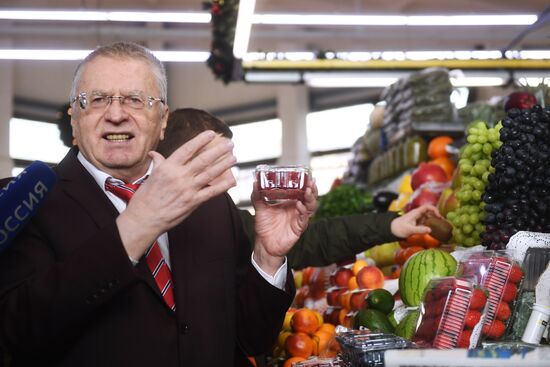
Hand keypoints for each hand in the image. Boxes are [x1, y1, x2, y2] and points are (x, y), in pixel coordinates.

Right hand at [117, 131, 236, 258]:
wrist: (145, 218)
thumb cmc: (146, 198)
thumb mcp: (151, 176)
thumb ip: (158, 163)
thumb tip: (155, 153)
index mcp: (168, 167)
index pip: (187, 149)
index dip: (201, 140)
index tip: (211, 133)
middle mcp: (179, 176)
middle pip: (203, 159)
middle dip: (218, 150)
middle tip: (230, 144)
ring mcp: (187, 189)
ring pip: (210, 173)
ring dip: (224, 164)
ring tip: (233, 157)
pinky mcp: (193, 202)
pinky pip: (211, 192)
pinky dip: (223, 186)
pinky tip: (232, 180)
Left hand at [252, 179, 317, 274]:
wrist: (264, 244)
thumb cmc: (264, 227)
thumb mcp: (260, 208)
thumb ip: (258, 196)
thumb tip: (255, 183)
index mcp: (290, 203)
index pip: (301, 191)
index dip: (306, 184)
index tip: (306, 176)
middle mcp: (297, 210)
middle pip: (310, 198)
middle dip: (312, 189)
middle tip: (310, 182)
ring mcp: (299, 218)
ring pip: (311, 207)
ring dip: (310, 199)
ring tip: (307, 191)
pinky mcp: (299, 228)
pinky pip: (304, 219)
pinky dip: (303, 211)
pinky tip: (299, 205)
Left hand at [390, 204, 440, 238]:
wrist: (391, 230)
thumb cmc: (399, 228)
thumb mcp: (410, 230)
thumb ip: (420, 230)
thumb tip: (430, 230)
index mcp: (416, 213)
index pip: (427, 207)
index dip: (434, 210)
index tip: (439, 216)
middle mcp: (417, 214)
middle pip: (429, 212)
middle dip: (436, 216)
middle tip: (443, 223)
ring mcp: (417, 219)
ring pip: (428, 217)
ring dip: (434, 221)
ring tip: (440, 226)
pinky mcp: (417, 223)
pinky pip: (425, 222)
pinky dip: (430, 225)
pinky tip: (434, 230)